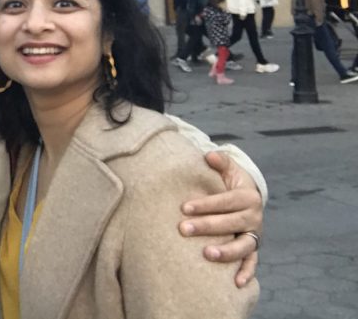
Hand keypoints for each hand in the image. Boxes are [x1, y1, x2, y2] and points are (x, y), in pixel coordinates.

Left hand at [179, 152, 261, 286]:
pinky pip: (252, 262)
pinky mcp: (253, 249)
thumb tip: (209, 155)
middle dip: (207, 227)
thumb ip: (220, 161)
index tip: (184, 208)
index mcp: (248, 197)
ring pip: (243, 246)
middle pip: (231, 223)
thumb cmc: (230, 183)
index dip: (206, 204)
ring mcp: (254, 235)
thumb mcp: (229, 169)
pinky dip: (247, 273)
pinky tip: (236, 283)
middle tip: (183, 229)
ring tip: (206, 254)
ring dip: (226, 252)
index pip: (226, 201)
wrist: (246, 197)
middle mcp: (254, 217)